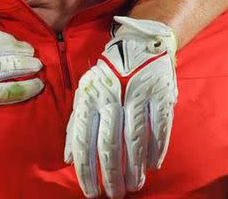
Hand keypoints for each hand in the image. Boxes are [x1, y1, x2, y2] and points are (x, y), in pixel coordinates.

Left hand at [64, 16, 177, 197]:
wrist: (138, 44)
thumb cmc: (106, 75)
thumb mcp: (85, 93)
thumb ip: (75, 124)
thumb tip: (67, 157)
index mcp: (88, 97)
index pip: (82, 139)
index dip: (86, 169)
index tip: (89, 190)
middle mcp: (110, 97)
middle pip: (109, 145)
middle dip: (111, 175)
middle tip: (114, 195)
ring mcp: (136, 95)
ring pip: (135, 140)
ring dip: (134, 168)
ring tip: (133, 185)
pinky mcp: (159, 95)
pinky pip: (159, 129)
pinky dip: (155, 150)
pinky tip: (151, 166)